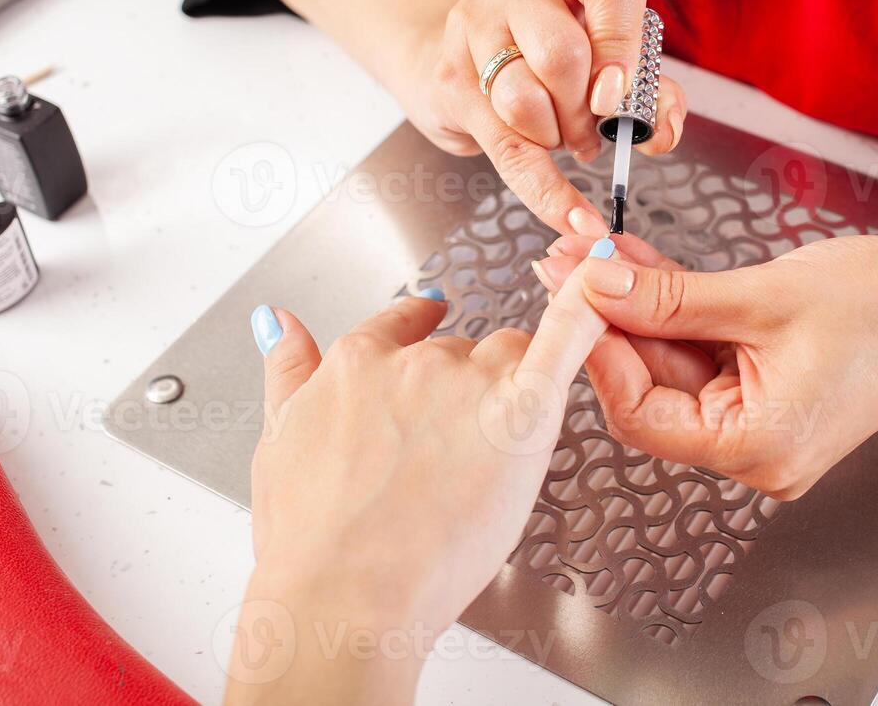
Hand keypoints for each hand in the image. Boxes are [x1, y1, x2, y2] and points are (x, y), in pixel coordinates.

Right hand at [227, 255, 615, 703]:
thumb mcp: (278, 439)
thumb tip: (277, 323)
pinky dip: (585, 306)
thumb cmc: (312, 541)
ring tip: (494, 451)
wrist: (342, 596)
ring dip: (512, 386)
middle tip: (457, 449)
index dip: (423, 338)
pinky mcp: (519, 414)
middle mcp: (416, 361)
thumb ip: (287, 371)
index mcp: (358, 362)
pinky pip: (563, 340)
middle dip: (468, 386)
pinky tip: (600, 280)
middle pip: (465, 349)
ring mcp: (469, 384)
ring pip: (512, 356)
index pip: (407, 323)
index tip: (432, 338)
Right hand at [407, 0, 686, 234]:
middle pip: (562, 55)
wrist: (463, 50)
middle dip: (586, 111)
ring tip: (561, 132)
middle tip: (593, 128)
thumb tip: (661, 131)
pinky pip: (506, 148)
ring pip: (524, 99)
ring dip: (557, 136)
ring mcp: (474, 24)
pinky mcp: (451, 77)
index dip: (624, 45)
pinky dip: (547, 193)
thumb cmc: (552, 45)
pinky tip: (574, 219)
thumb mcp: (610, 49)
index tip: (621, 94)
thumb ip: (651, 87)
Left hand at [535, 233, 877, 498]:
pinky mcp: (768, 391)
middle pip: (654, 386)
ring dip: (637, 306)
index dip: (598, 352)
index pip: (641, 414)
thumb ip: (671, 298)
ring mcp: (760, 423)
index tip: (568, 294)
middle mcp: (754, 451)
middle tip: (571, 260)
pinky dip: (676, 309)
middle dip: (612, 318)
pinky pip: (705, 350)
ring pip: (675, 363)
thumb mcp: (765, 296)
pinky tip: (636, 264)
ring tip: (594, 251)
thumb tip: (595, 287)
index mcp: (756, 449)